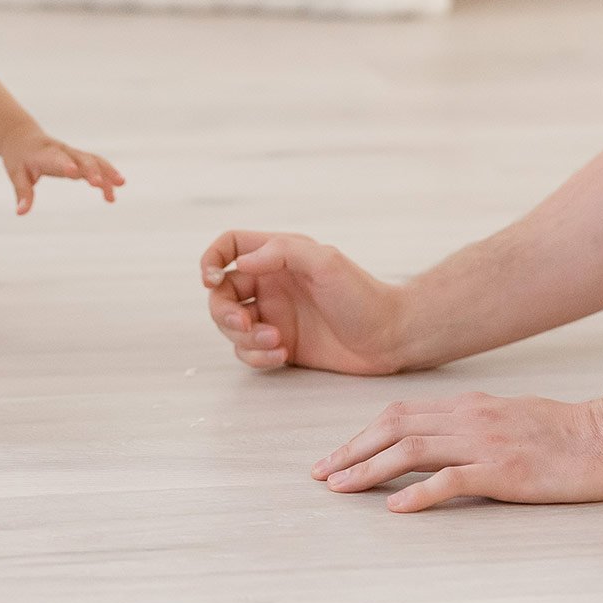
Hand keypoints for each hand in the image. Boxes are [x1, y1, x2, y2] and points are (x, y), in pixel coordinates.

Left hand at [1, 128, 124, 214]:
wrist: (23, 137)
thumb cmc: (19, 157)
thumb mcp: (16, 174)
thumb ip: (22, 193)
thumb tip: (20, 213)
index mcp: (45, 154)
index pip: (58, 159)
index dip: (66, 164)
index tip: (74, 173)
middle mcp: (63, 151)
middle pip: (81, 158)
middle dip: (92, 170)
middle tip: (98, 184)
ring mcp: (73, 154)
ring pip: (94, 159)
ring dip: (107, 171)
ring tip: (121, 184)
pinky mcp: (79, 158)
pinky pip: (97, 165)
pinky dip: (106, 177)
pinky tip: (112, 195)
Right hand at [200, 231, 409, 375]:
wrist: (391, 337)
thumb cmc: (363, 295)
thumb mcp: (325, 262)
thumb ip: (281, 252)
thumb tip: (241, 262)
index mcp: (279, 256)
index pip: (231, 246)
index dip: (211, 259)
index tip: (211, 279)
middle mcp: (272, 284)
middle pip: (221, 293)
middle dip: (223, 312)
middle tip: (244, 325)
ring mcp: (275, 315)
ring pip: (231, 326)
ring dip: (243, 338)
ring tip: (275, 342)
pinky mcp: (281, 345)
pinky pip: (249, 351)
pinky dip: (257, 356)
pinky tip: (281, 355)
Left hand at [314, 392, 602, 510]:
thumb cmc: (564, 432)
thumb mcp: (507, 417)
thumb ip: (469, 424)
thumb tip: (433, 438)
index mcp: (468, 406)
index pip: (399, 415)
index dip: (362, 435)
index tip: (335, 456)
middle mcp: (469, 418)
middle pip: (394, 428)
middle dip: (351, 451)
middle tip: (321, 474)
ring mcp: (485, 444)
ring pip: (412, 451)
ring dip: (370, 470)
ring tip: (341, 488)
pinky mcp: (504, 472)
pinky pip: (452, 480)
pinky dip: (419, 494)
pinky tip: (396, 508)